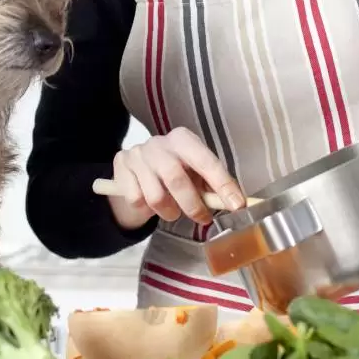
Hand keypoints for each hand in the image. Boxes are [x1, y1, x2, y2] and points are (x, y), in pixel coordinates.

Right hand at [108, 127, 244, 229]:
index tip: (237, 205)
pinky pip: (136, 200)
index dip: (223, 185)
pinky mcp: (121, 166)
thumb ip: (211, 185)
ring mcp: (137, 154)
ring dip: (168, 211)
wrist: (135, 168)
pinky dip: (146, 209)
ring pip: (155, 196)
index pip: (207, 161)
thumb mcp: (193, 172)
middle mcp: (159, 143)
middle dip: (193, 205)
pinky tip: (149, 202)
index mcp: (183, 139)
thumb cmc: (173, 171)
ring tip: (172, 210)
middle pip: (177, 179)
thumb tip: (235, 203)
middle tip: (203, 219)